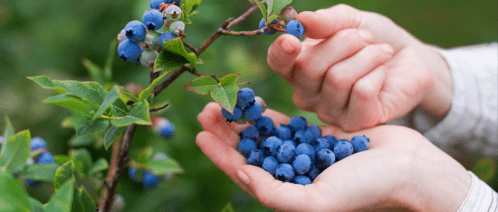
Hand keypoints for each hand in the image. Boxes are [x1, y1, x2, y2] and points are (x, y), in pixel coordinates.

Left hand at [196, 103, 470, 210]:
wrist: (407, 169)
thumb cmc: (365, 190)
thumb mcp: (316, 201)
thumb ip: (276, 193)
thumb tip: (242, 175)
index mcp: (288, 195)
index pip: (244, 174)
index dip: (220, 155)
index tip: (201, 134)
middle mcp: (292, 176)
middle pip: (250, 152)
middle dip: (227, 132)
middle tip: (208, 110)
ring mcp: (304, 155)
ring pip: (264, 136)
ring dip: (243, 120)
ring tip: (224, 103)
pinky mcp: (318, 137)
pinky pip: (287, 125)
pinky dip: (269, 115)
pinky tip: (254, 104)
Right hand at [267, 4, 452, 130]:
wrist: (409, 59)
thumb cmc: (373, 39)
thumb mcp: (350, 21)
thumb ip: (326, 21)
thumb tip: (301, 20)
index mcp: (298, 67)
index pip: (277, 63)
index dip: (280, 52)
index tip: (292, 40)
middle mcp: (307, 94)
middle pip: (309, 67)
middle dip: (343, 43)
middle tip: (366, 37)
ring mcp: (329, 112)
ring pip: (338, 79)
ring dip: (367, 56)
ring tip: (380, 52)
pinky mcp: (355, 123)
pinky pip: (361, 92)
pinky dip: (377, 73)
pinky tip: (383, 74)